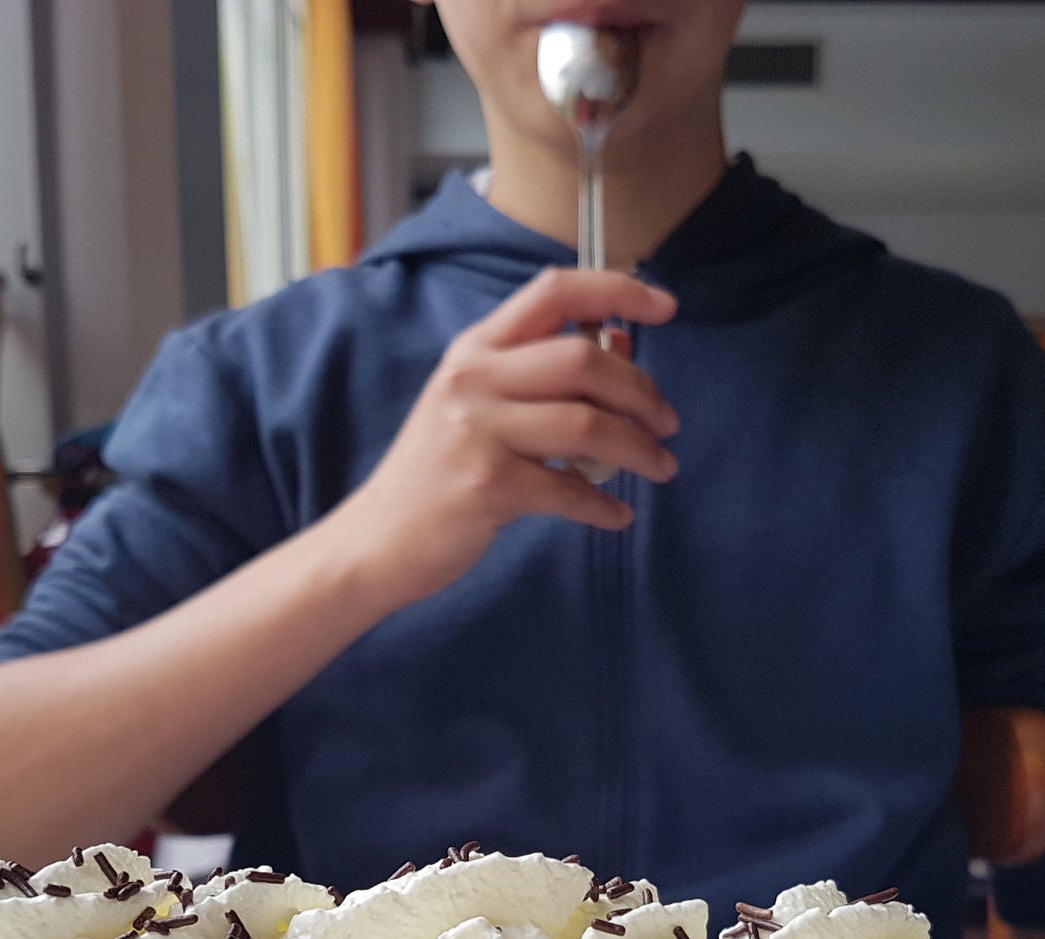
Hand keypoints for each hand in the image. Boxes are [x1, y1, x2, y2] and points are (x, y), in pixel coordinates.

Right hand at [328, 266, 679, 608]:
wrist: (377, 541)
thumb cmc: (440, 472)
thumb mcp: (479, 406)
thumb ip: (540, 374)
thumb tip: (621, 344)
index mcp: (476, 349)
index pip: (554, 292)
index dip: (617, 291)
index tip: (666, 306)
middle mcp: (473, 379)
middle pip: (582, 358)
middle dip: (641, 391)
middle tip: (667, 423)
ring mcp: (476, 431)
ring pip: (587, 423)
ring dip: (638, 448)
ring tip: (660, 466)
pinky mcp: (486, 486)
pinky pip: (569, 490)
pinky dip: (604, 505)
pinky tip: (617, 515)